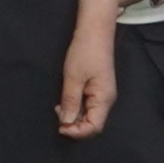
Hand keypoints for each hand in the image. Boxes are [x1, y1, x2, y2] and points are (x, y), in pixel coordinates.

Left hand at [57, 23, 116, 137]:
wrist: (94, 30)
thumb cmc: (85, 51)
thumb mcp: (73, 77)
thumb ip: (70, 102)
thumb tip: (66, 122)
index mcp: (104, 99)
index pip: (94, 127)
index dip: (78, 132)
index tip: (60, 126)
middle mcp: (106, 100)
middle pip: (92, 123)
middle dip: (74, 124)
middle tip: (57, 114)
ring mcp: (102, 94)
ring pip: (88, 115)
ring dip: (73, 115)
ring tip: (58, 107)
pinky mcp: (97, 88)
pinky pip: (87, 105)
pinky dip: (75, 106)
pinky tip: (64, 100)